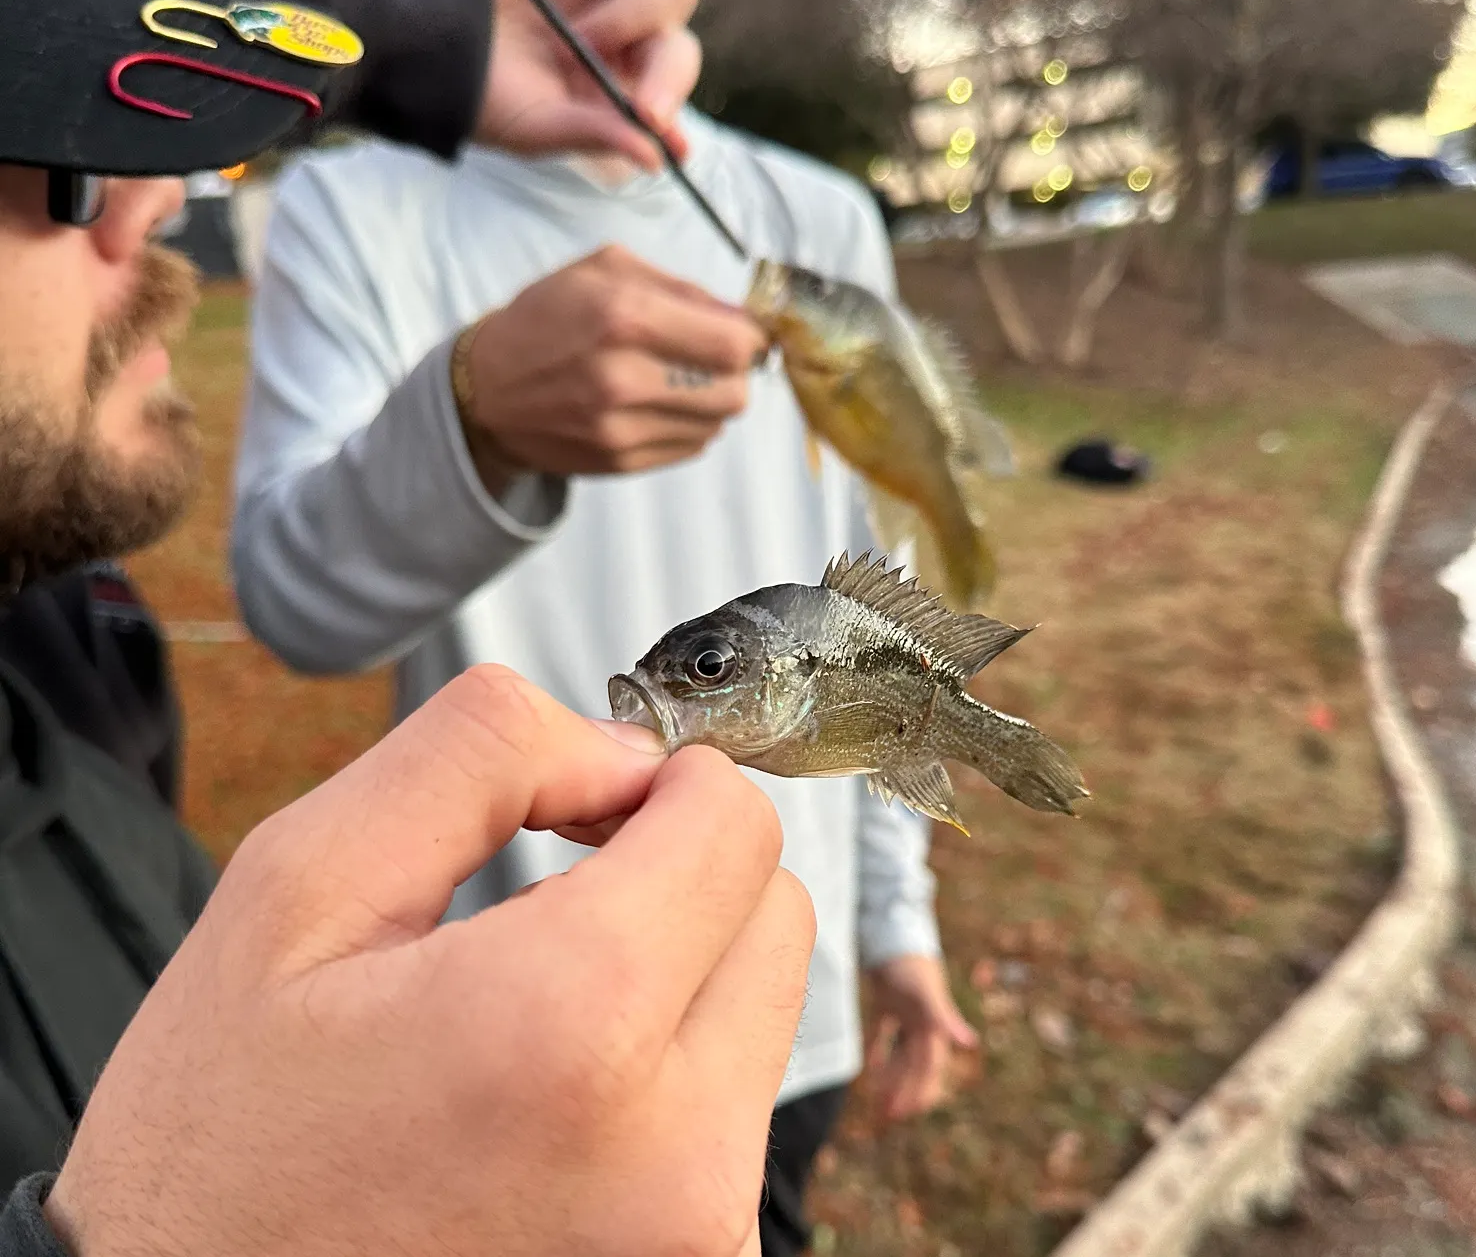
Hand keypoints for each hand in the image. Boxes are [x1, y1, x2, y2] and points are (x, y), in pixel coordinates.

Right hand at [46, 666, 813, 1256]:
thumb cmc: (219, 1142)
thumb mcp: (299, 888)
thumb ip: (482, 759)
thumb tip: (627, 749)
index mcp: (571, 1031)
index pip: (737, 826)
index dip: (662, 785)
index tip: (588, 810)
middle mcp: (672, 1160)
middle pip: (775, 914)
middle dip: (683, 871)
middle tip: (561, 898)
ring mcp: (696, 1241)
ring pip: (766, 1011)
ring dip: (678, 971)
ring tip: (535, 1014)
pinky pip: (733, 1114)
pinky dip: (670, 1070)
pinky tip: (554, 1096)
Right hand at [466, 245, 766, 477]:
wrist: (486, 389)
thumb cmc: (547, 317)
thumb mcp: (602, 270)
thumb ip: (679, 288)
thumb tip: (739, 318)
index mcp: (624, 316)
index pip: (732, 344)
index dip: (749, 339)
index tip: (739, 334)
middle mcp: (625, 377)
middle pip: (734, 392)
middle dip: (733, 373)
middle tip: (710, 359)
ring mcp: (621, 427)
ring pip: (717, 423)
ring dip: (711, 400)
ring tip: (678, 381)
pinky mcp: (620, 460)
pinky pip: (691, 447)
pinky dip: (688, 425)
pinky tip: (658, 405)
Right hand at [476, 0, 702, 167]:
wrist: (430, 31)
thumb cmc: (483, 90)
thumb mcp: (540, 126)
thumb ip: (599, 135)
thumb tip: (656, 160)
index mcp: (618, 85)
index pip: (669, 90)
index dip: (674, 104)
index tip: (659, 125)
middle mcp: (624, 35)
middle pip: (681, 45)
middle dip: (667, 76)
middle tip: (638, 104)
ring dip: (631, 14)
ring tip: (578, 31)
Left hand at [864, 955, 979, 1122]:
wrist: (894, 931)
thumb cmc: (912, 964)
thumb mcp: (927, 994)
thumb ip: (946, 1017)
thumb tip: (970, 1042)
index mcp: (933, 1026)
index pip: (928, 1068)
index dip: (917, 1091)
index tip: (900, 1113)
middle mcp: (922, 1023)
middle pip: (915, 1066)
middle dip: (904, 1091)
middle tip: (888, 1115)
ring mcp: (906, 1012)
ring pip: (901, 1054)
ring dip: (892, 1077)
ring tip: (877, 1099)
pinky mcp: (889, 1001)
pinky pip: (883, 1033)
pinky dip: (878, 1051)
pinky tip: (867, 1069)